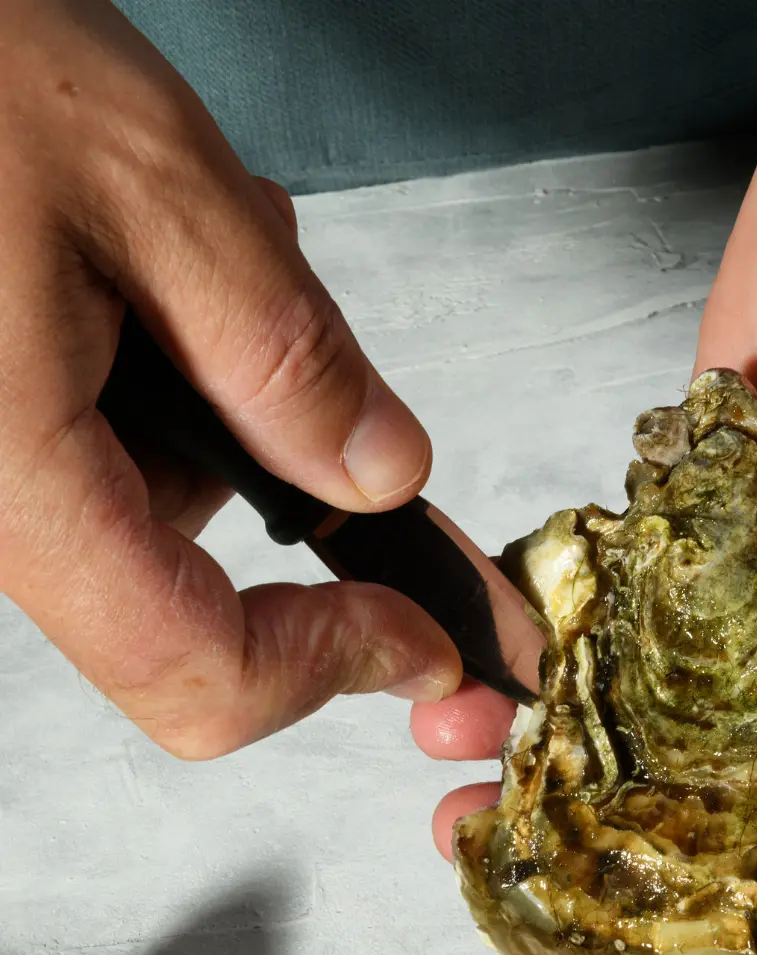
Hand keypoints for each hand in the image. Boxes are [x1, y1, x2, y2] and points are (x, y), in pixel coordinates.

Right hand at [0, 0, 461, 758]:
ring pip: (162, 519)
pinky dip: (184, 378)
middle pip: (191, 606)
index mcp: (17, 477)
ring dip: (236, 408)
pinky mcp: (2, 430)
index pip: (200, 668)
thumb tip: (379, 473)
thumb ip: (285, 355)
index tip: (421, 640)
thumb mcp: (154, 189)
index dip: (331, 667)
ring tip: (210, 264)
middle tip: (326, 384)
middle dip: (288, 498)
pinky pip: (119, 459)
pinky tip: (165, 269)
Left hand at [414, 95, 756, 954]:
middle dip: (598, 850)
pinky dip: (550, 653)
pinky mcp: (694, 532)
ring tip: (458, 751)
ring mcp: (753, 603)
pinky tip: (489, 666)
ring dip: (552, 751)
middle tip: (494, 848)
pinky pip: (616, 621)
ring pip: (650, 724)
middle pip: (718, 819)